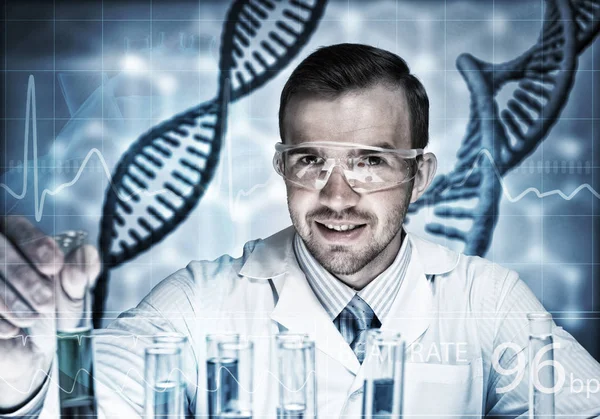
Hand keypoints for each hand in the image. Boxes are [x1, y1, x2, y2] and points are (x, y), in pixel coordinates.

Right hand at [0, 216, 99, 409]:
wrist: (31, 350)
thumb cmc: (51, 316)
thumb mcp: (71, 296)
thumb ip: (79, 275)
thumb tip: (86, 252)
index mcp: (17, 241)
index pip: (19, 229)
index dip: (35, 245)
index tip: (54, 266)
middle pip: (0, 252)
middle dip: (26, 279)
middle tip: (46, 301)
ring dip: (11, 300)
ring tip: (32, 319)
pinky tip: (12, 330)